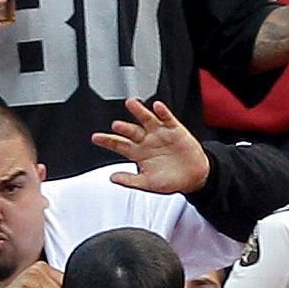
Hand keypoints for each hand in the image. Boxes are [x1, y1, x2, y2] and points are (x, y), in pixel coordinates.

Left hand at [91, 98, 209, 194]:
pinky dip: (162, 112)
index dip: (107, 141)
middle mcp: (146, 141)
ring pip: (146, 120)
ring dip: (139, 112)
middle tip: (116, 125)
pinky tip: (157, 107)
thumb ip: (129, 180)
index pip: (119, 145)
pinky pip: (167, 118)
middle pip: (131, 131)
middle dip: (123, 128)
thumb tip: (112, 178)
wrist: (193, 177)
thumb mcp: (147, 184)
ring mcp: (160, 133)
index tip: (95, 138)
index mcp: (138, 153)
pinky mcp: (175, 130)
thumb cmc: (170, 180)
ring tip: (131, 104)